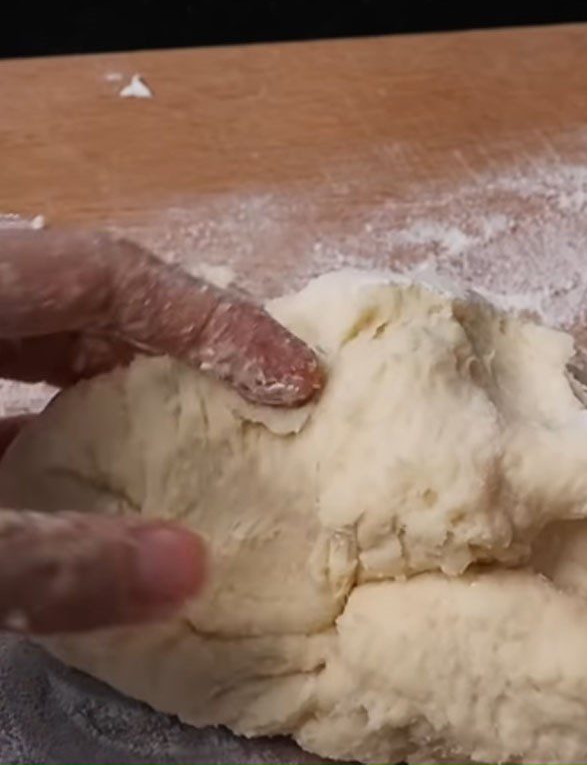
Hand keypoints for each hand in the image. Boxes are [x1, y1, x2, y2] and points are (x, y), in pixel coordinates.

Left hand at [0, 229, 322, 633]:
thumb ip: (52, 558)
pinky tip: (94, 473)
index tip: (297, 378)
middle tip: (261, 391)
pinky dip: (65, 417)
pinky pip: (11, 379)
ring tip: (199, 426)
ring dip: (128, 379)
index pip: (113, 276)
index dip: (215, 320)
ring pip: (53, 336)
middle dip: (188, 340)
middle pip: (95, 297)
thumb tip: (186, 572)